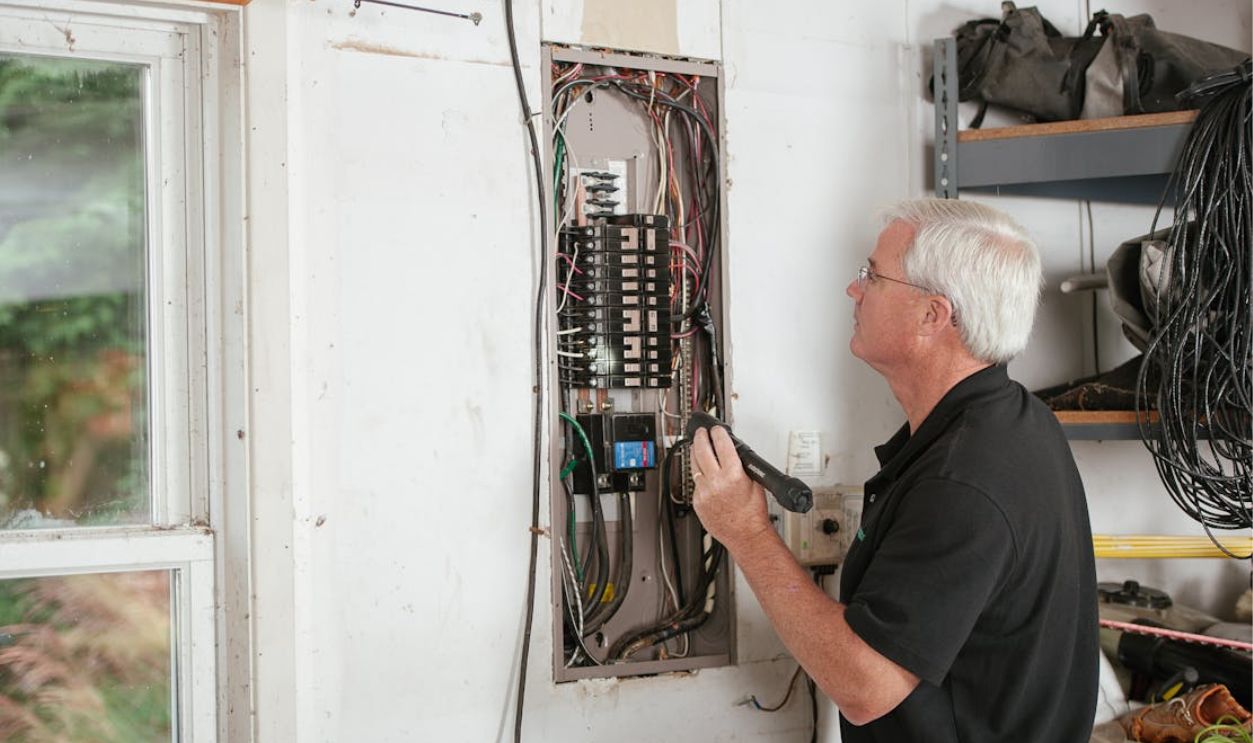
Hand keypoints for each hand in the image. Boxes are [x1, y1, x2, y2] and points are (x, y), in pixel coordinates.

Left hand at [690, 425, 772, 552]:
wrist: (745, 535)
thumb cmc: (753, 514)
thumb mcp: (755, 483)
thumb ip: (742, 467)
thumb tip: (734, 454)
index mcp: (733, 475)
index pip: (721, 444)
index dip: (717, 433)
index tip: (716, 429)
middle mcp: (716, 482)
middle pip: (702, 450)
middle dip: (701, 437)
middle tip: (701, 433)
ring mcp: (704, 492)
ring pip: (693, 465)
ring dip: (695, 453)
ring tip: (697, 446)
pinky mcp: (697, 501)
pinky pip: (695, 482)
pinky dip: (698, 475)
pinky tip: (702, 472)